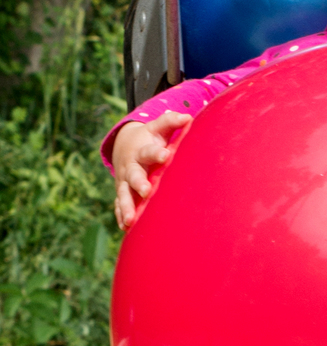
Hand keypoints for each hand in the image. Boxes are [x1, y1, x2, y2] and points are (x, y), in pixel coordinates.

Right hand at [111, 111, 191, 228]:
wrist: (126, 145)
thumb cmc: (150, 138)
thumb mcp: (158, 127)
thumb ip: (171, 122)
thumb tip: (187, 116)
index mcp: (142, 150)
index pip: (149, 150)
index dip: (157, 153)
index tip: (164, 155)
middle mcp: (132, 166)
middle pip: (133, 175)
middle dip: (138, 183)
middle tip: (146, 191)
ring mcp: (125, 181)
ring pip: (124, 194)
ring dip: (127, 207)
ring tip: (130, 220)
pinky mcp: (122, 191)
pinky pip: (120, 205)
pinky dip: (121, 215)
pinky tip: (126, 228)